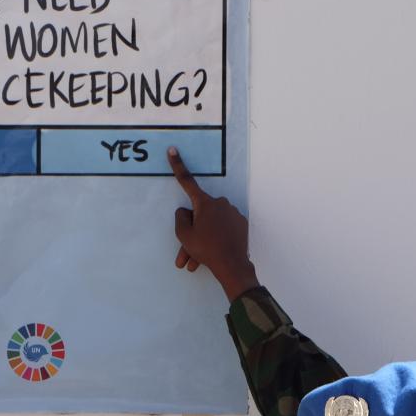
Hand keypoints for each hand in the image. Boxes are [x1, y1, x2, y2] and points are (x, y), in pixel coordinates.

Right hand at [169, 147, 259, 301]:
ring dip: (203, 240)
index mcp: (205, 203)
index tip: (173, 150)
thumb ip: (181, 218)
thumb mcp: (184, 235)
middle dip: (193, 231)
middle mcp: (220, 203)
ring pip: (211, 224)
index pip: (187, 181)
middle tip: (186, 254)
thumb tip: (186, 211)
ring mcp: (233, 213)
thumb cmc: (206, 249)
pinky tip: (213, 255)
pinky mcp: (241, 223)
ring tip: (196, 262)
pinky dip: (216, 240)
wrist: (232, 266)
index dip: (178, 165)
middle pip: (200, 214)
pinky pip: (223, 229)